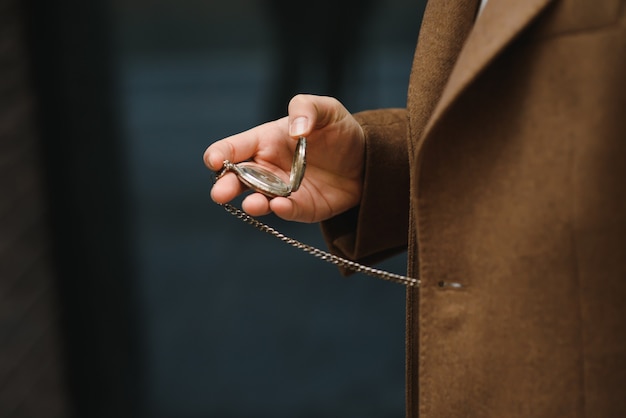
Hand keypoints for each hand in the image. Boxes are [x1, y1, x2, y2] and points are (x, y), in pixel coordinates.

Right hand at [204, 94, 364, 222]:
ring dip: (252, 203)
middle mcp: (268, 168)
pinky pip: (287, 211)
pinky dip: (282, 210)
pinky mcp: (301, 208)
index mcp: (265, 141)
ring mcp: (282, 190)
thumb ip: (306, 108)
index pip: (234, 148)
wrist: (368, 158)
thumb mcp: (327, 109)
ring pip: (258, 199)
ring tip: (252, 204)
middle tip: (220, 193)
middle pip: (237, 178)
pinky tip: (280, 205)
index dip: (219, 154)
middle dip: (225, 186)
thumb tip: (295, 129)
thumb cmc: (340, 130)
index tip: (214, 160)